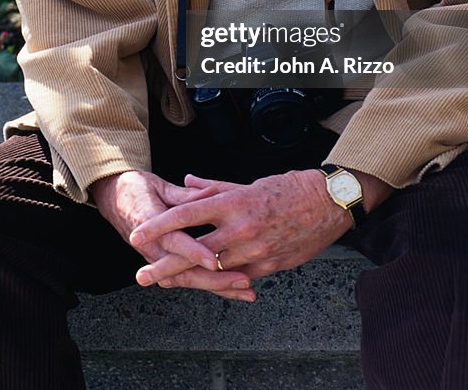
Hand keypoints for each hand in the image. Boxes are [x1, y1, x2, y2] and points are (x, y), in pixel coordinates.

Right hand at [90, 170, 255, 301]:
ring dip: (219, 287)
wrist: (113, 198)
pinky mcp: (165, 262)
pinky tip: (233, 290)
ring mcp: (158, 258)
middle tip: (244, 282)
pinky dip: (211, 284)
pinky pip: (189, 277)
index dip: (195, 252)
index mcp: (149, 225)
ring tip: (247, 291)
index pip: (174, 243)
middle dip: (216, 279)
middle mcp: (153, 248)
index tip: (215, 261)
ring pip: (190, 280)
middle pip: (185, 271)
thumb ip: (184, 196)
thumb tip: (210, 193)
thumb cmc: (136, 189)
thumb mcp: (157, 186)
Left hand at [129, 168, 361, 296]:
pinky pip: (237, 277)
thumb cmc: (288, 188)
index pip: (189, 214)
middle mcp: (242, 229)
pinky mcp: (268, 267)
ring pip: (213, 270)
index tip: (138, 234)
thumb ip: (215, 187)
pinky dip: (217, 281)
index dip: (160, 225)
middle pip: (195, 251)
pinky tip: (200, 284)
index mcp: (235, 203)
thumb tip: (186, 184)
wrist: (329, 204)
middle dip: (165, 265)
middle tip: (141, 275)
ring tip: (163, 282)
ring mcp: (256, 251)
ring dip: (186, 278)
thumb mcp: (249, 183)